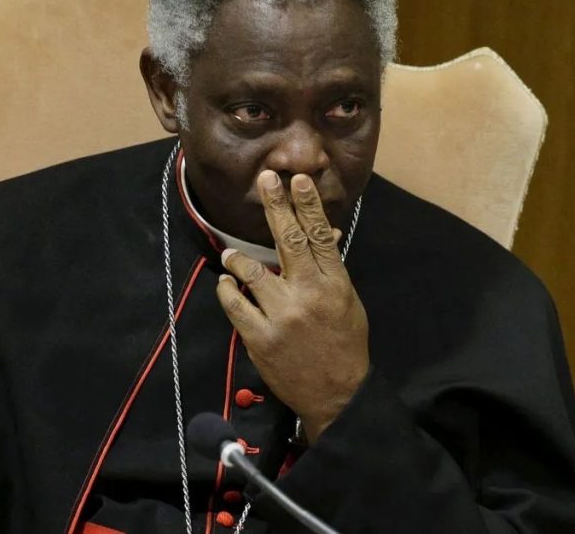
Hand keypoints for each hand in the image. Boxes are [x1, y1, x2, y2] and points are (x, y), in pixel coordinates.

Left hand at [216, 170, 369, 442]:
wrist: (337, 394)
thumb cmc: (345, 344)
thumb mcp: (348, 302)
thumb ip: (331, 269)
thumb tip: (324, 233)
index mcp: (334, 284)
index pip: (319, 236)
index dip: (307, 205)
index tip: (297, 180)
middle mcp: (308, 295)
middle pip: (289, 241)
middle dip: (276, 207)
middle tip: (265, 180)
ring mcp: (281, 316)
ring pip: (252, 273)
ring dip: (238, 259)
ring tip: (230, 253)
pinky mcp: (259, 338)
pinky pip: (235, 305)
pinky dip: (228, 289)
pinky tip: (226, 282)